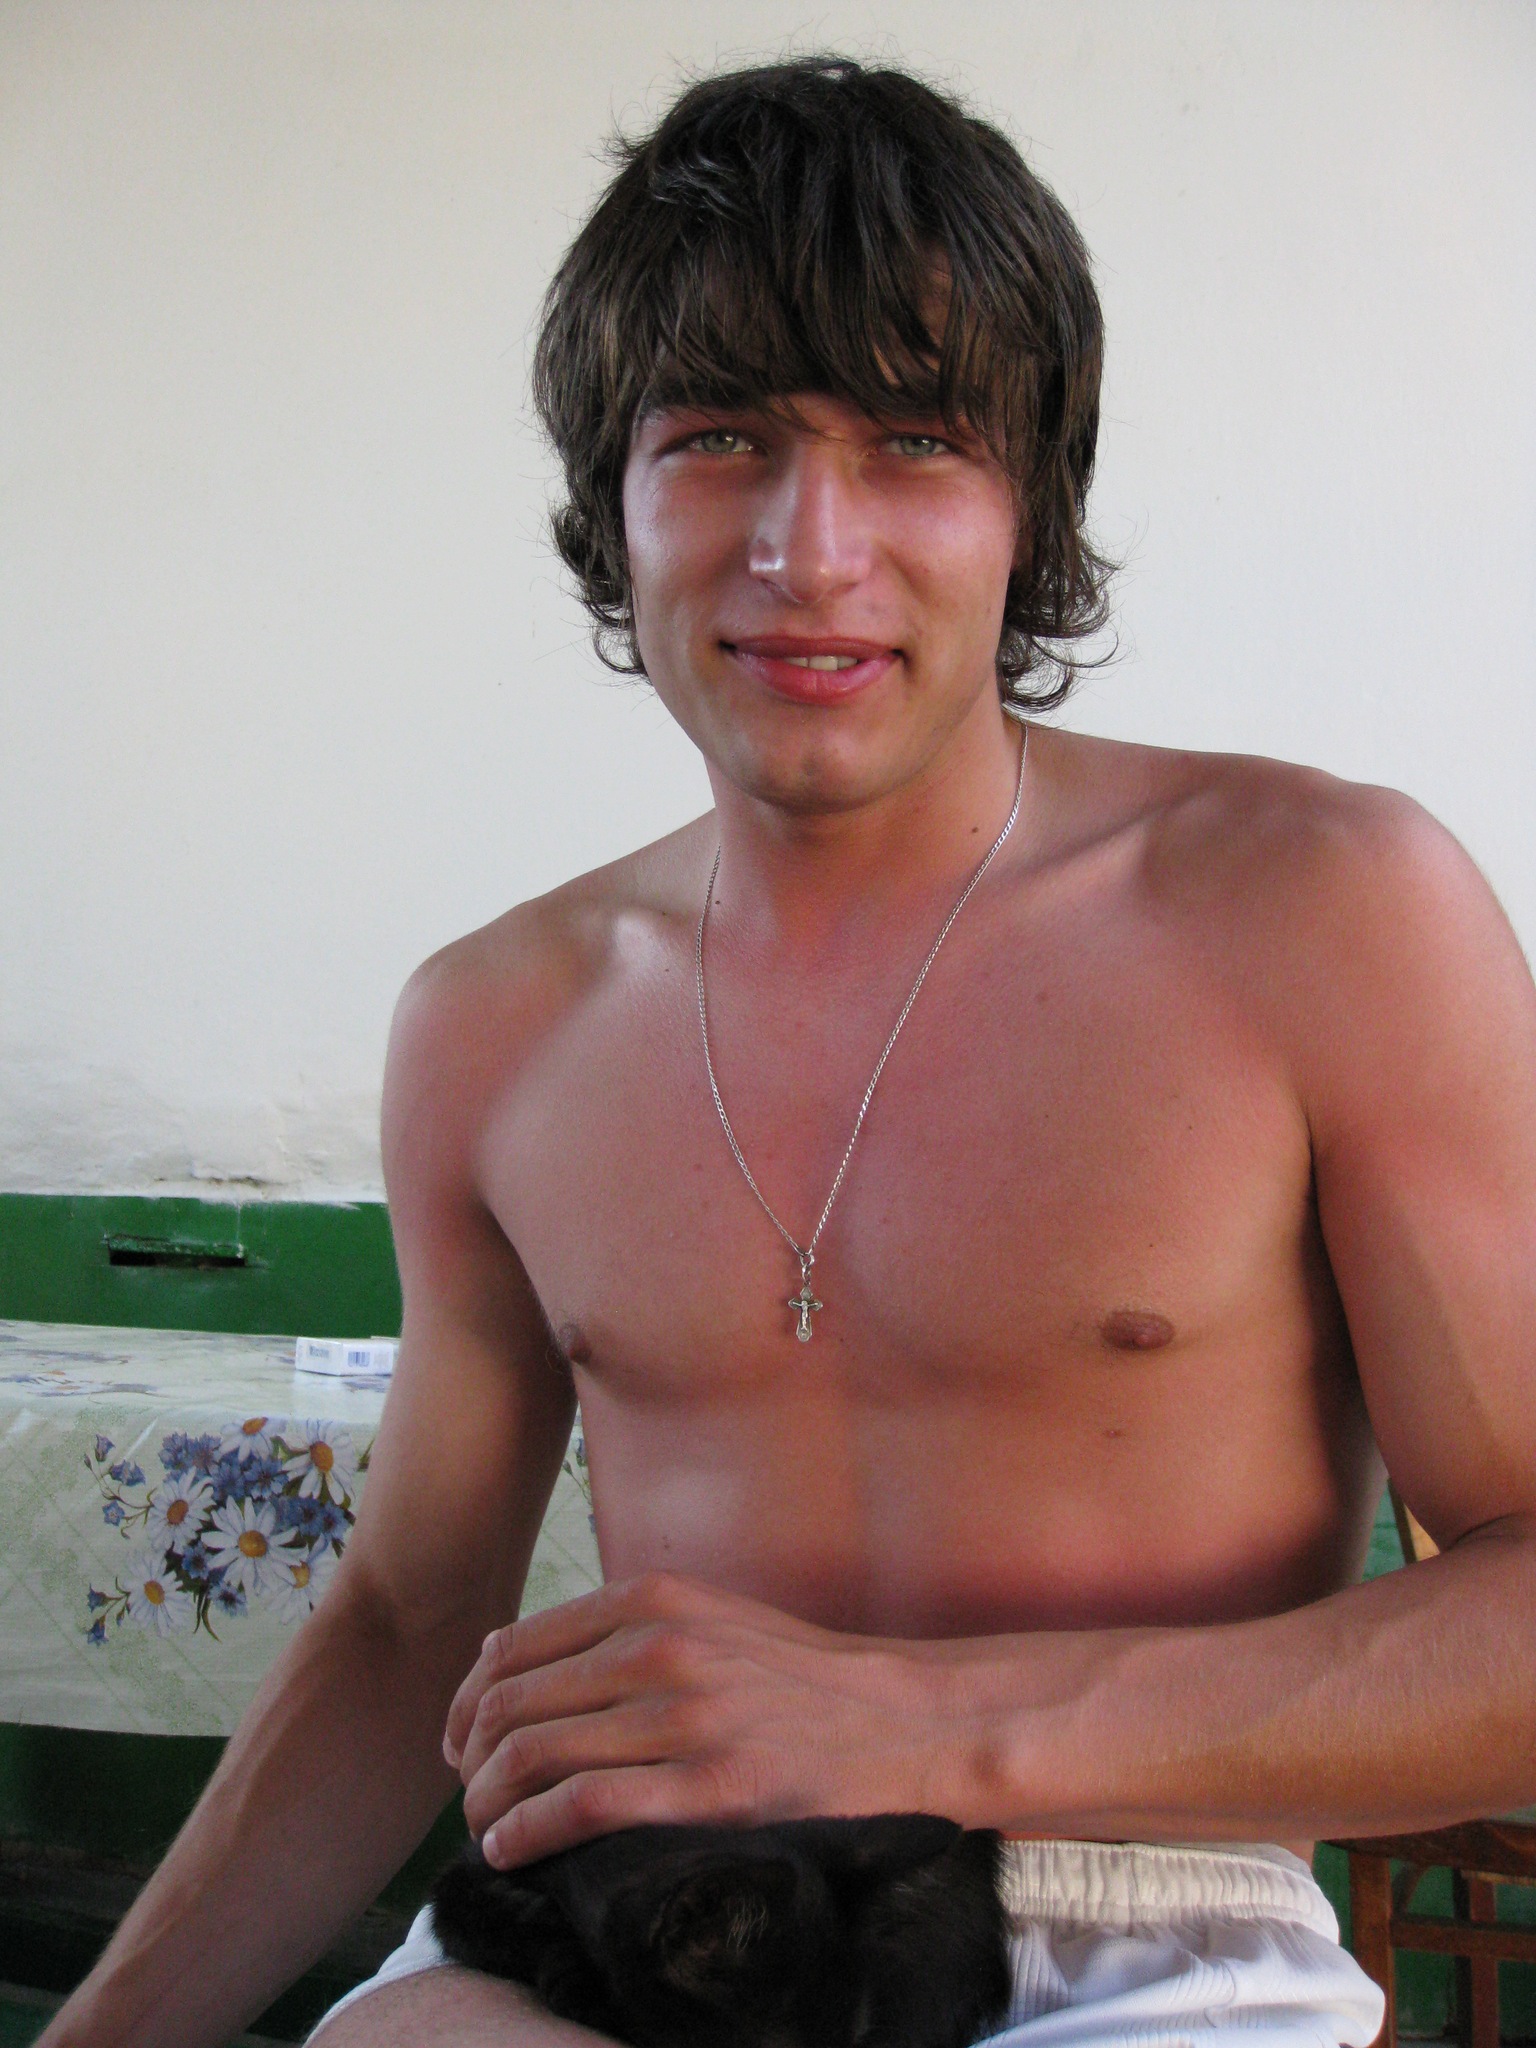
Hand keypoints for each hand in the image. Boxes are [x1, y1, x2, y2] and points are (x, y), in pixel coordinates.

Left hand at [442, 1572, 973, 1866]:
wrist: (901, 1720)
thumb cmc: (797, 1678)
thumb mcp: (707, 1618)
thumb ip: (618, 1627)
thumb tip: (503, 1654)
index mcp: (653, 1600)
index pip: (513, 1649)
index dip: (467, 1702)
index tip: (461, 1742)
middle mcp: (658, 1647)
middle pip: (511, 1704)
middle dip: (470, 1759)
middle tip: (468, 1794)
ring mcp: (683, 1716)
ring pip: (534, 1755)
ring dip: (486, 1803)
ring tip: (483, 1829)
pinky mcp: (708, 1786)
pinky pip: (580, 1806)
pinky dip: (526, 1832)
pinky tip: (511, 1851)